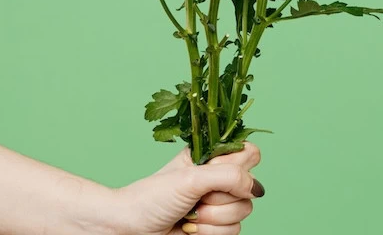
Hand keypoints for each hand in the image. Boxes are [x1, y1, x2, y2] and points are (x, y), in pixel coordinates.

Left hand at [108, 142, 263, 234]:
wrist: (128, 230)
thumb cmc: (150, 199)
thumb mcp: (191, 177)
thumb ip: (229, 175)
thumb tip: (255, 188)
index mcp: (213, 159)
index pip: (251, 155)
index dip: (240, 166)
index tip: (216, 171)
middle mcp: (218, 182)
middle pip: (250, 188)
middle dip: (221, 198)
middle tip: (196, 199)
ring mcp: (217, 206)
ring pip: (243, 213)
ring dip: (214, 219)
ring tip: (189, 216)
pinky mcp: (214, 228)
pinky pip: (233, 232)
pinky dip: (210, 232)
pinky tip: (190, 228)